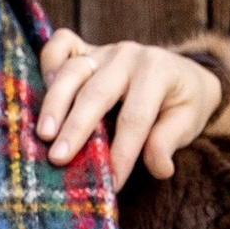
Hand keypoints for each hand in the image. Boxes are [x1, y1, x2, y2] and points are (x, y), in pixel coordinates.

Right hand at [35, 31, 223, 187]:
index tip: (110, 184)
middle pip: (97, 93)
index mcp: (157, 72)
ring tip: (43, 133)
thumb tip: (159, 168)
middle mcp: (128, 55)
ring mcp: (105, 49)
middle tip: (58, 159)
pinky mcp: (88, 48)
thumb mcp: (188, 122)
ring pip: (74, 71)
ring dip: (55, 103)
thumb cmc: (183, 103)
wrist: (183, 73)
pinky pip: (62, 44)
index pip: (135, 118)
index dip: (122, 153)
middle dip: (77, 128)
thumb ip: (170, 142)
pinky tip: (41, 90)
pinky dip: (49, 61)